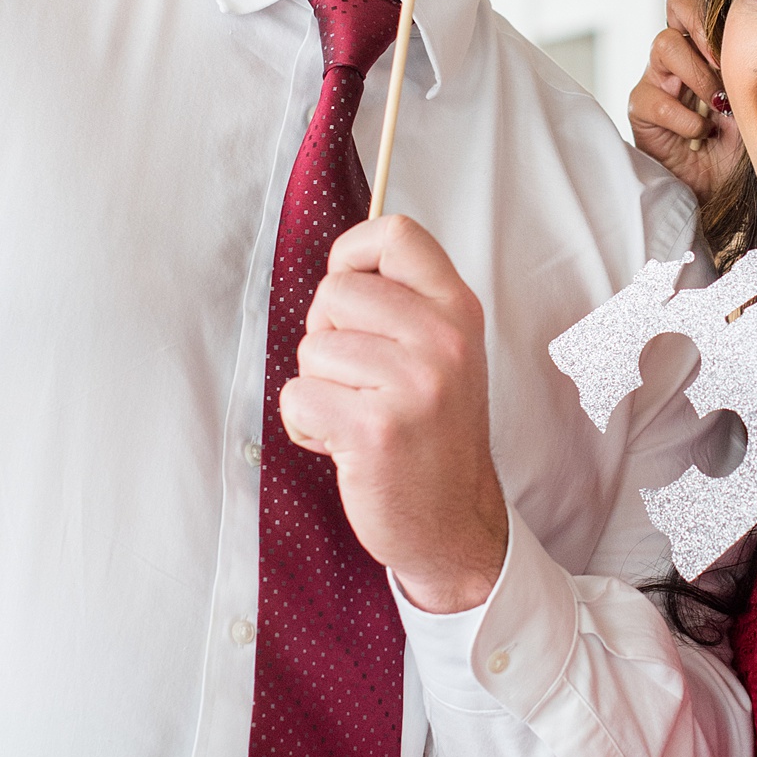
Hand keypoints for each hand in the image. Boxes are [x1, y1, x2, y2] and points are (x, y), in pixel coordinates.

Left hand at [278, 214, 508, 613]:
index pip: (396, 234)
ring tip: (359, 416)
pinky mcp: (375, 429)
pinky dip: (306, 424)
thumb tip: (344, 261)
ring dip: (320, 386)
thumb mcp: (444, 353)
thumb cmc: (434, 434)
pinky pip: (298, 396)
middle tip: (361, 378)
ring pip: (312, 348)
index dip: (354, 254)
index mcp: (458, 311)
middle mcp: (443, 341)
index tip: (353, 296)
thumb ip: (405, 304)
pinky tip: (344, 443)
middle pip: (336, 290)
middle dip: (328, 333)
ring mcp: (413, 385)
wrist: (455, 523)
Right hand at [627, 0, 743, 204]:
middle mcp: (677, 54)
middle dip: (704, 28)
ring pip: (665, 45)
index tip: (737, 41)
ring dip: (699, 77)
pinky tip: (701, 136)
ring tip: (718, 107)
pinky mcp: (641, 110)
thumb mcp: (755, 101)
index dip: (711, 8)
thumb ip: (753, 70)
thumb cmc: (740, 144)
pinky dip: (687, 121)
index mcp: (703, 44)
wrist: (720, 190)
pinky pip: (657, 100)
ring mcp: (655, 78)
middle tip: (724, 62)